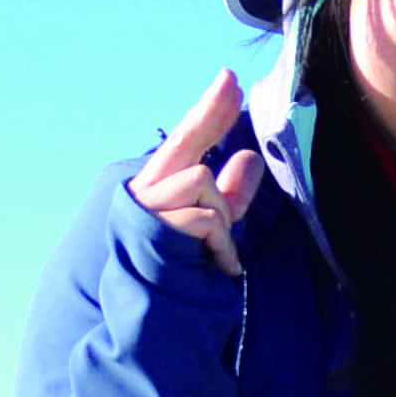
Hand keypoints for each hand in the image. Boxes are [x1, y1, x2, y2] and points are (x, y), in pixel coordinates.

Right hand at [128, 70, 270, 279]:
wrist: (159, 317)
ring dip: (220, 219)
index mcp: (159, 187)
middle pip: (187, 146)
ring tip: (216, 252)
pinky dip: (220, 244)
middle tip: (228, 110)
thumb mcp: (217, 229)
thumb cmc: (185, 273)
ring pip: (202, 183)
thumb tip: (250, 157)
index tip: (229, 79)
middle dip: (211, 127)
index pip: (186, 140)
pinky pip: (205, 218)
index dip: (209, 110)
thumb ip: (231, 194)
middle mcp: (145, 192)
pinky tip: (217, 266)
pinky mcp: (155, 231)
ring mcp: (147, 210)